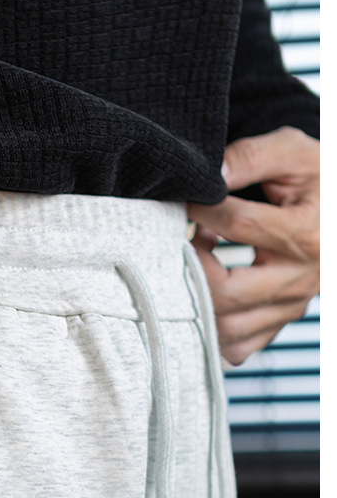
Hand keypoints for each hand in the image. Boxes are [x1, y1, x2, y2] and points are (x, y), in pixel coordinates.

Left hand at [187, 126, 318, 364]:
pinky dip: (212, 328)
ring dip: (197, 298)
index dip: (203, 209)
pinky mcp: (279, 322)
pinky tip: (206, 293)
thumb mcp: (291, 152)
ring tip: (196, 263)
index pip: (239, 225)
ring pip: (228, 327)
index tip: (187, 201)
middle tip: (183, 242)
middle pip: (227, 292)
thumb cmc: (315, 177)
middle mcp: (302, 279)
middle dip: (191, 266)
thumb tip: (210, 177)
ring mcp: (290, 306)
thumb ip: (250, 158)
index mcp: (308, 235)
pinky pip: (239, 345)